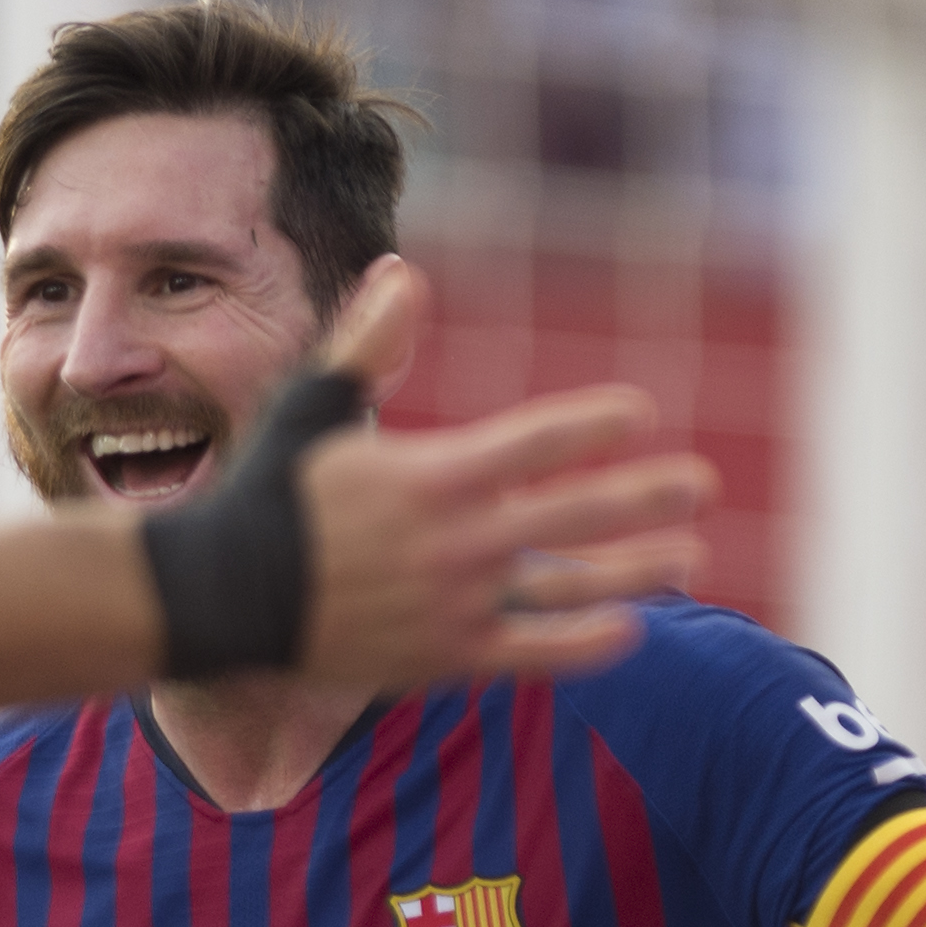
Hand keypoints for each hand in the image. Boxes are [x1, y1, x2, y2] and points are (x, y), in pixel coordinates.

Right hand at [296, 260, 717, 685]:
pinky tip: (632, 631)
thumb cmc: (269, 494)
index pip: (537, 441)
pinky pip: (532, 651)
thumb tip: (403, 272)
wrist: (223, 598)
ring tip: (689, 559)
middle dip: (646, 496)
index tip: (640, 415)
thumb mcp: (314, 407)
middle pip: (574, 513)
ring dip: (636, 571)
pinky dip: (584, 644)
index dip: (594, 427)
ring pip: (567, 585)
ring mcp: (455, 601)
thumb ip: (370, 344)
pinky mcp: (445, 655)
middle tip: (702, 483)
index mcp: (431, 473)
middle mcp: (455, 539)